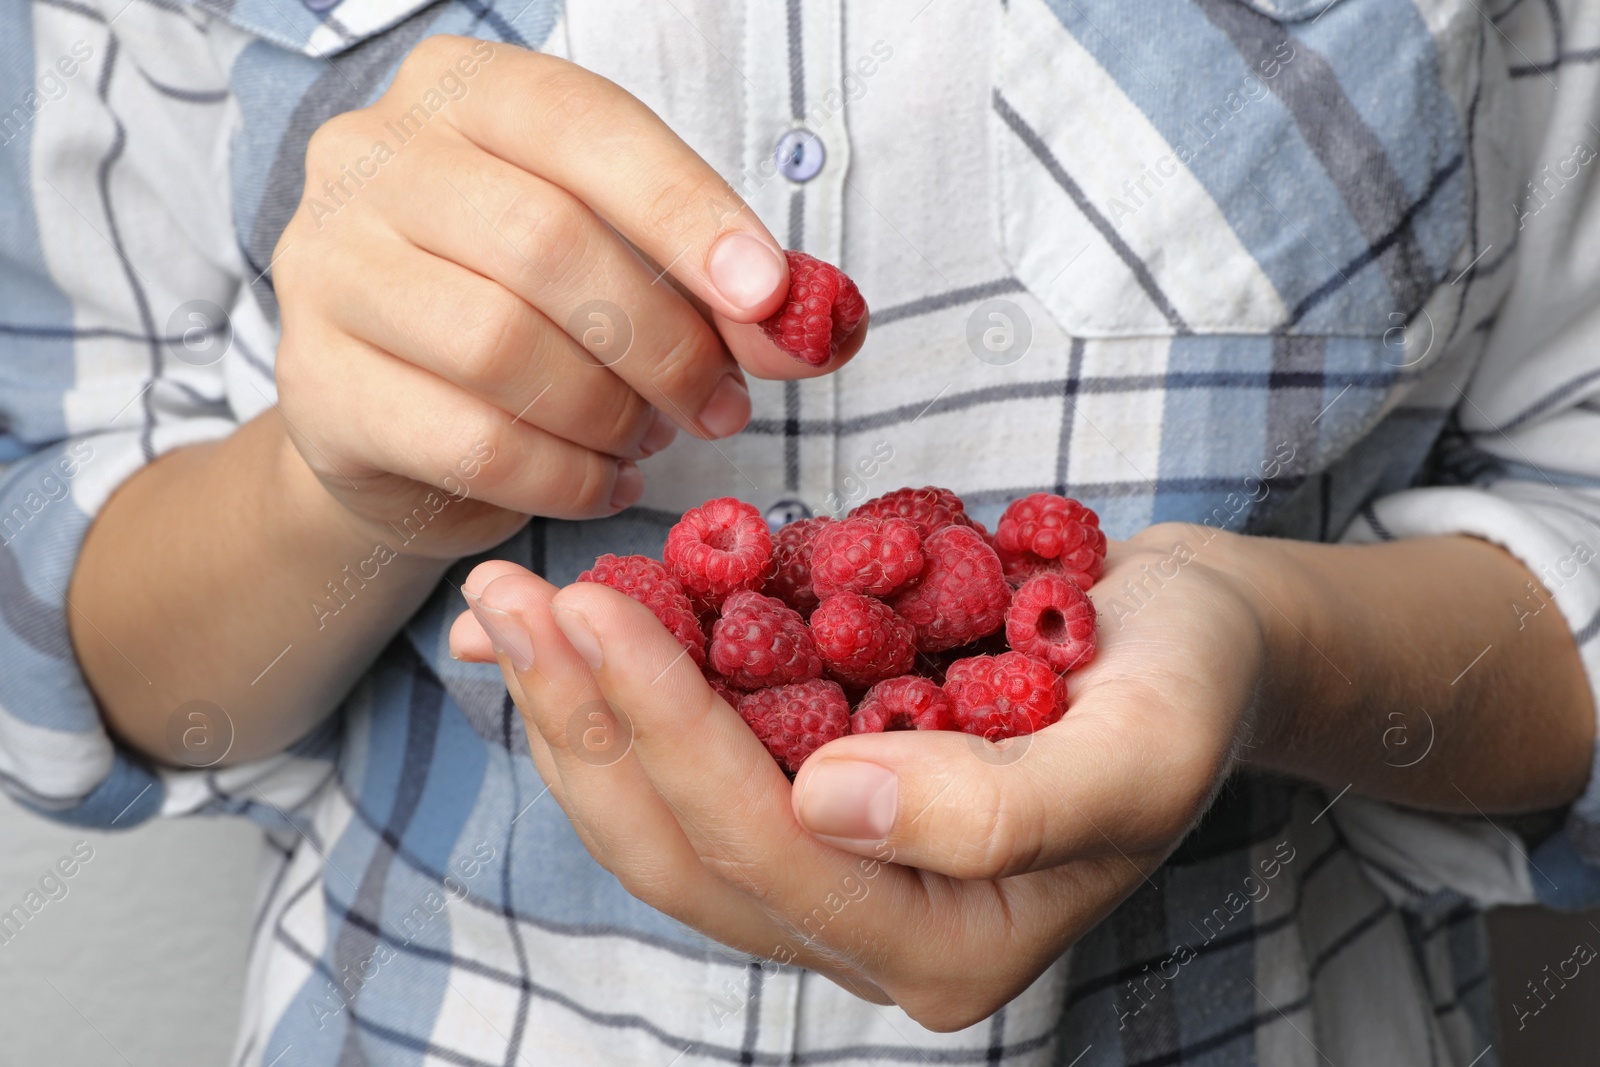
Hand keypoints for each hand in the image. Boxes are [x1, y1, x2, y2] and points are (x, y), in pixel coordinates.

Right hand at [271, 36, 864, 558]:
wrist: (391, 417)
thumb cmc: (525, 312)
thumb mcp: (624, 263)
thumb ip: (714, 282)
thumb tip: (813, 327)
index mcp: (464, 91)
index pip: (586, 126)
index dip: (687, 213)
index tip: (768, 295)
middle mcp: (371, 158)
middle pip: (544, 243)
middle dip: (664, 341)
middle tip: (723, 406)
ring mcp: (325, 269)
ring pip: (502, 346)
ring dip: (613, 413)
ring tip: (653, 438)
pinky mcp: (317, 387)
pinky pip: (472, 442)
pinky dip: (566, 478)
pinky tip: (603, 482)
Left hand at [447, 526, 1265, 1027]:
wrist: (1193, 643)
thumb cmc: (1188, 682)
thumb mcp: (1143, 744)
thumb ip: (1001, 805)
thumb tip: (828, 805)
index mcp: (951, 942)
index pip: (771, 849)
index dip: (671, 730)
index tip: (596, 607)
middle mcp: (873, 931)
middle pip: (686, 849)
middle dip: (586, 721)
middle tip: (508, 597)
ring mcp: (834, 876)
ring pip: (662, 825)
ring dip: (576, 715)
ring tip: (503, 611)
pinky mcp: (809, 811)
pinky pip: (686, 774)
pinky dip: (615, 705)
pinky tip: (552, 642)